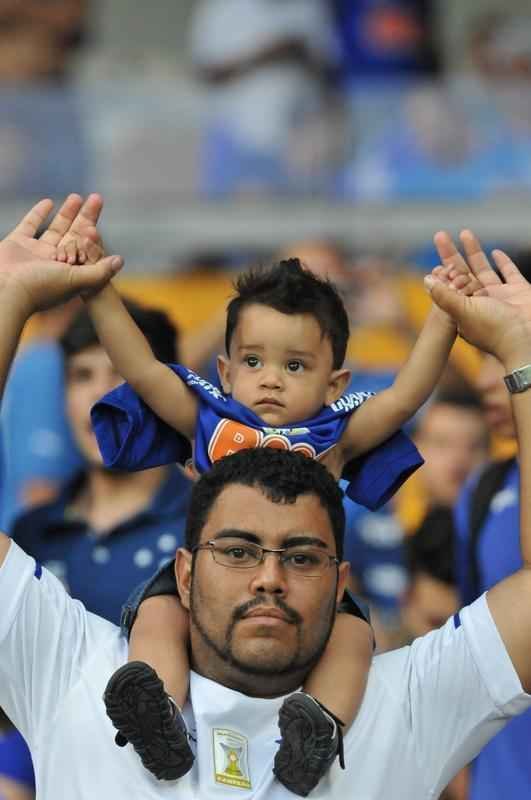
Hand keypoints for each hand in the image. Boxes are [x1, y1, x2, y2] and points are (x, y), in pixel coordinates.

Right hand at [0, 195, 122, 314]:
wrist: (5, 290)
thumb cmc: (41, 287)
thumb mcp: (76, 280)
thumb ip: (99, 271)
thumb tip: (120, 261)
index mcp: (69, 272)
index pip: (86, 250)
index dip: (93, 236)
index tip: (98, 223)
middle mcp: (53, 263)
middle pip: (74, 236)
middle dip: (86, 217)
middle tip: (97, 198)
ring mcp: (35, 253)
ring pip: (55, 229)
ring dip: (67, 213)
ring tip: (78, 197)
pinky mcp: (17, 244)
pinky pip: (30, 225)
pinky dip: (38, 214)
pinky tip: (49, 201)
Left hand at [425, 231, 530, 366]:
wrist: (527, 337)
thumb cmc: (494, 328)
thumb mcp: (462, 312)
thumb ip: (443, 296)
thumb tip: (425, 280)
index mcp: (465, 312)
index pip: (449, 287)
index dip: (442, 274)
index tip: (436, 265)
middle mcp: (481, 304)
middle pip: (462, 274)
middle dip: (451, 255)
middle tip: (439, 235)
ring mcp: (501, 297)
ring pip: (484, 270)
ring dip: (473, 252)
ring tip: (464, 233)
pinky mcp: (519, 291)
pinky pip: (509, 273)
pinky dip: (503, 262)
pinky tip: (495, 251)